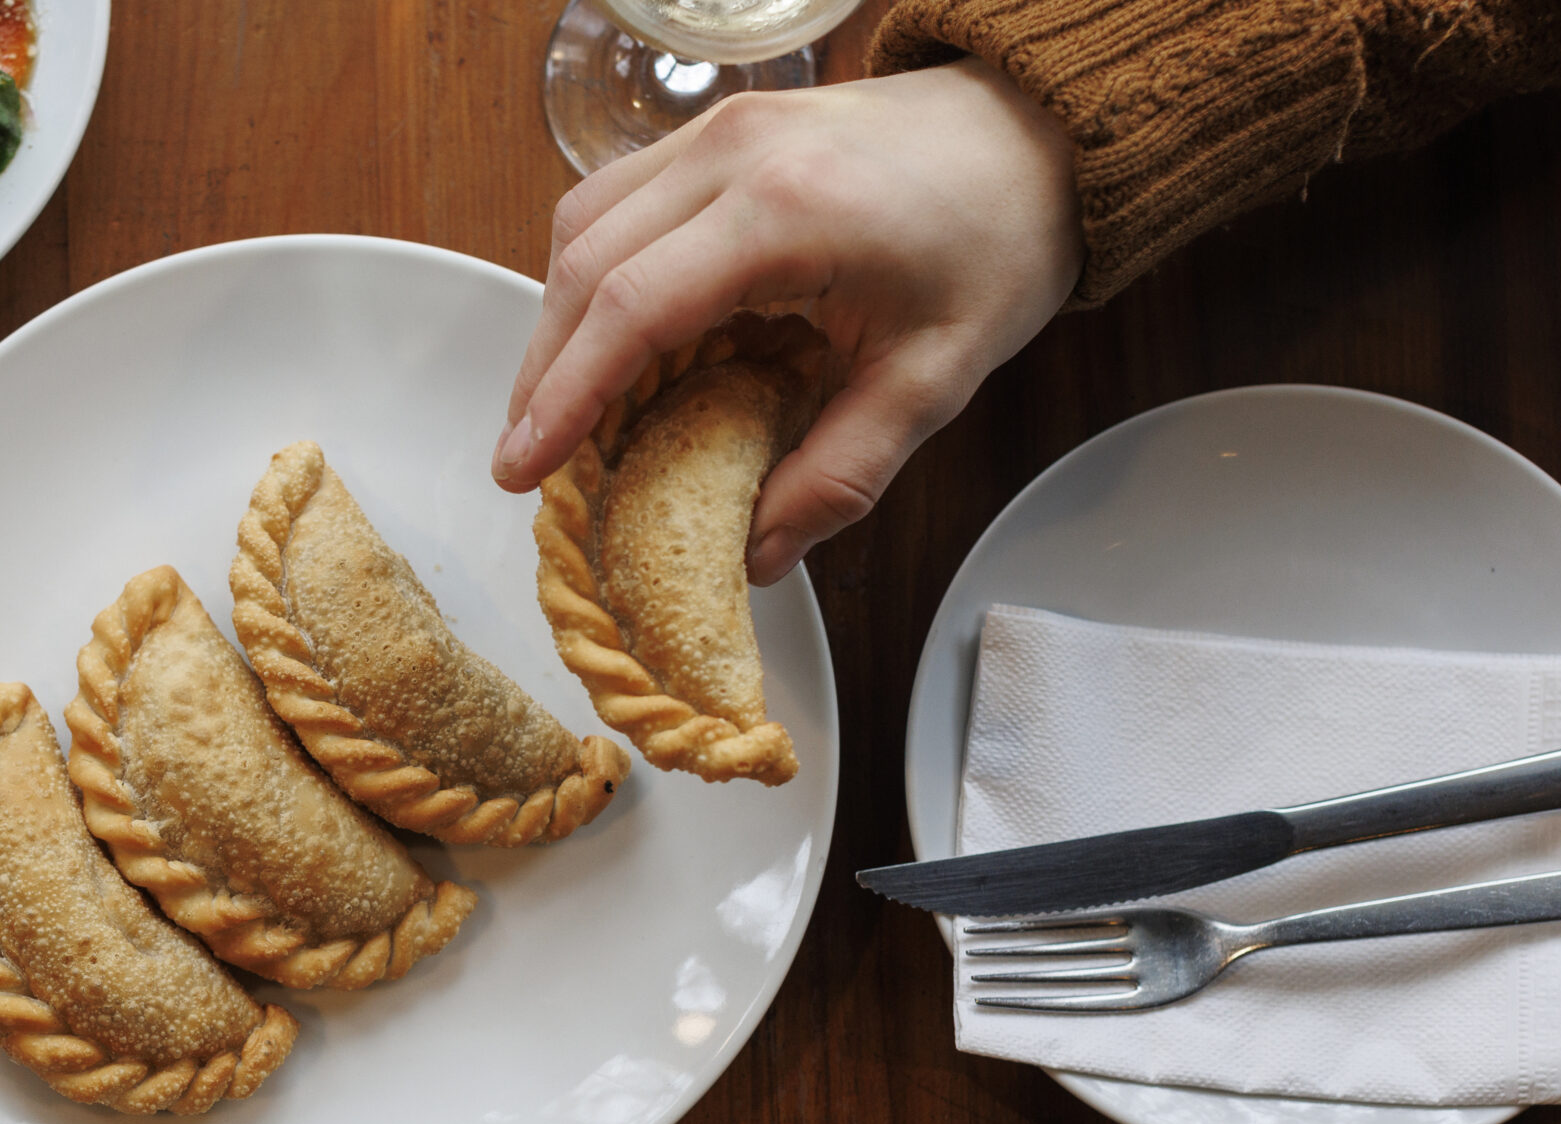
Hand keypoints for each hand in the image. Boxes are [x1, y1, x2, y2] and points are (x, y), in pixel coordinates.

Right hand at [492, 58, 1082, 582]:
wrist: (1038, 134)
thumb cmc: (998, 241)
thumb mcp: (936, 379)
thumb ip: (842, 472)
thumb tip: (758, 557)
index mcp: (787, 212)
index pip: (631, 306)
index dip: (563, 396)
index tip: (522, 468)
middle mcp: (733, 153)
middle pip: (585, 263)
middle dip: (542, 370)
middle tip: (529, 459)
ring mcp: (719, 129)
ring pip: (586, 222)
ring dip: (560, 320)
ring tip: (561, 409)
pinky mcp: (718, 130)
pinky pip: (619, 199)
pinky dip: (595, 275)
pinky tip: (610, 339)